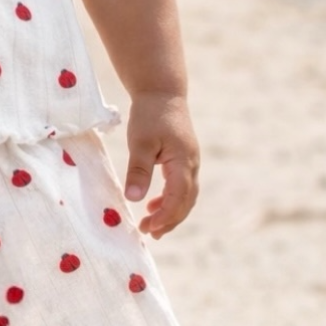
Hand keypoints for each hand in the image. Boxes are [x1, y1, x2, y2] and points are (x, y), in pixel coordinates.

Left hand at [123, 92, 199, 238]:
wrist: (162, 92)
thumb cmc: (149, 114)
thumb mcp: (140, 143)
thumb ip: (138, 171)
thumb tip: (134, 199)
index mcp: (184, 161)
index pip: (178, 197)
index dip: (165, 216)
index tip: (148, 229)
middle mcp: (192, 164)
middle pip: (186, 201)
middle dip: (169, 220)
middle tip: (149, 234)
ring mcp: (190, 161)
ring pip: (186, 196)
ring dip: (171, 212)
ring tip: (151, 225)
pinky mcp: (184, 159)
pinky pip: (182, 186)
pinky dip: (170, 199)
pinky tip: (154, 203)